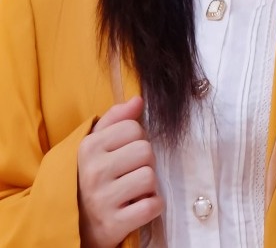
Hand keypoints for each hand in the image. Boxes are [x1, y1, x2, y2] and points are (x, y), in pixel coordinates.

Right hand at [78, 96, 162, 247]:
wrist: (72, 225)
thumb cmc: (88, 177)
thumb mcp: (93, 144)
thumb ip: (115, 119)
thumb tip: (138, 100)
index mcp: (89, 147)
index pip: (134, 128)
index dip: (136, 138)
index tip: (126, 151)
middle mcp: (93, 171)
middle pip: (146, 151)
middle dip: (144, 161)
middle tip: (131, 172)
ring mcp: (102, 200)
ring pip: (150, 177)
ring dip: (149, 185)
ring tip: (135, 189)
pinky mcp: (113, 225)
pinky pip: (151, 206)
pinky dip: (153, 206)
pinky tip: (140, 205)